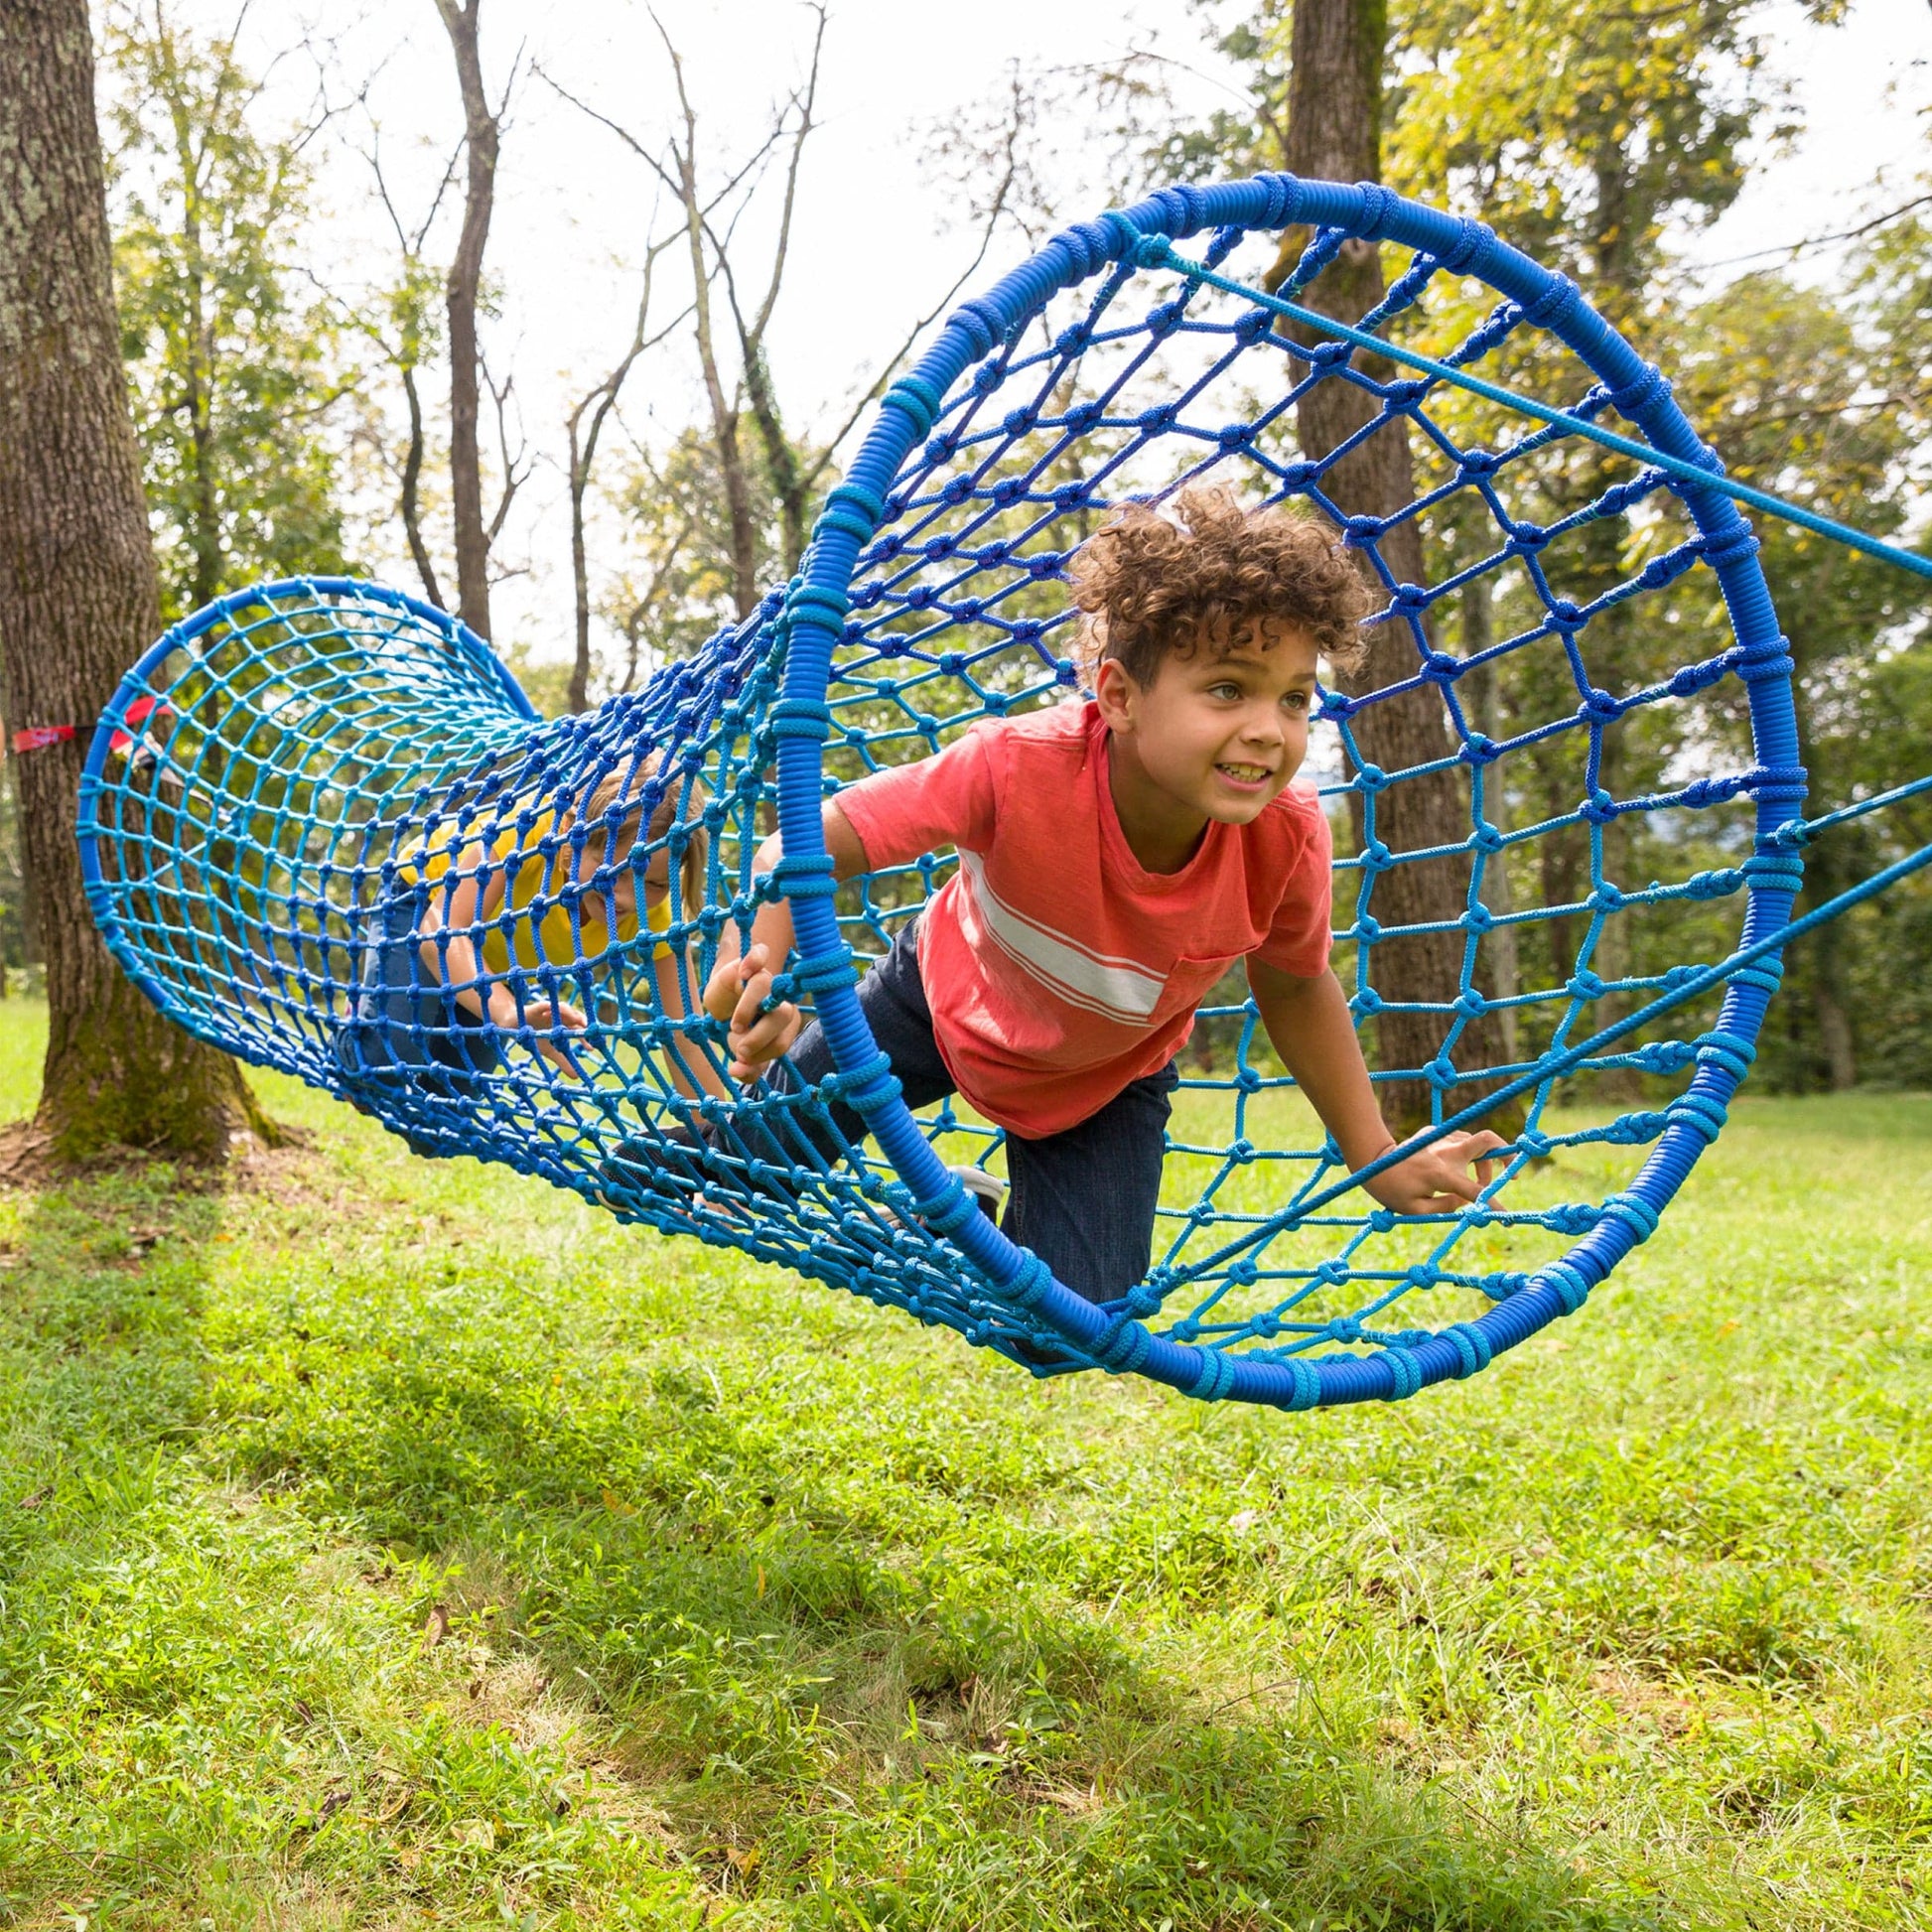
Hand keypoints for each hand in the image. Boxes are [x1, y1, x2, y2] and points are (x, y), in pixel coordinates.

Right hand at [488, 990, 588, 1077]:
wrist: (513, 1026)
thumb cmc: (535, 1036)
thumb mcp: (550, 1051)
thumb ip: (563, 1061)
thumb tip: (576, 1077)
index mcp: (565, 1026)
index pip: (580, 1031)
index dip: (586, 1039)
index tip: (591, 1049)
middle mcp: (561, 1017)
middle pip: (576, 1017)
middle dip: (583, 1023)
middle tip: (588, 1031)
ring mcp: (550, 1011)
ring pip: (564, 1008)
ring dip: (571, 1013)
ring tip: (577, 1020)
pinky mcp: (537, 1007)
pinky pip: (546, 1005)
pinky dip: (550, 1008)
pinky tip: (552, 1012)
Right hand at [702, 941, 802, 1080]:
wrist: (724, 1000)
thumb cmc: (740, 1028)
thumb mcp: (742, 1051)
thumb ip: (746, 1068)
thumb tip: (736, 1072)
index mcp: (784, 1025)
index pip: (781, 1043)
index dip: (761, 1054)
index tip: (741, 1059)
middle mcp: (779, 1001)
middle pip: (782, 1016)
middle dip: (759, 1036)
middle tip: (739, 1048)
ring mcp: (764, 980)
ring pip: (764, 987)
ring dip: (747, 1009)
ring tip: (734, 1025)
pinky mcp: (748, 963)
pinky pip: (759, 954)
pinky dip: (754, 960)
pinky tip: (743, 973)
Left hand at [1360, 1128, 1507, 1216]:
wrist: (1372, 1163)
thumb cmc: (1392, 1191)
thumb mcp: (1416, 1210)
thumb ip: (1446, 1207)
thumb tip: (1464, 1200)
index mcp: (1440, 1174)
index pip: (1475, 1190)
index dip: (1494, 1204)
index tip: (1506, 1217)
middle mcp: (1444, 1152)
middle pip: (1487, 1140)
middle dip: (1507, 1154)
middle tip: (1513, 1174)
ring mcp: (1440, 1138)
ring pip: (1476, 1142)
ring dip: (1484, 1162)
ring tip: (1481, 1182)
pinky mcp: (1435, 1132)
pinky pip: (1460, 1140)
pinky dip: (1467, 1154)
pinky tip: (1460, 1168)